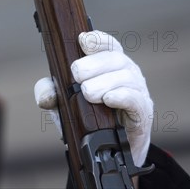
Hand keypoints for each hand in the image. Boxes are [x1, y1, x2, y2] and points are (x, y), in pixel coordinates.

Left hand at [34, 30, 152, 166]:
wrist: (109, 149)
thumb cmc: (88, 118)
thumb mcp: (63, 103)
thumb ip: (50, 94)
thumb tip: (47, 95)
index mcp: (108, 65)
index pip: (107, 44)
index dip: (97, 40)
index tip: (83, 40)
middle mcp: (125, 73)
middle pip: (115, 58)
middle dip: (94, 63)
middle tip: (77, 74)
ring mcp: (137, 91)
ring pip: (126, 76)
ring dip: (105, 82)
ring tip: (88, 92)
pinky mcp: (142, 113)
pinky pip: (136, 99)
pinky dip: (122, 96)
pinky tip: (109, 98)